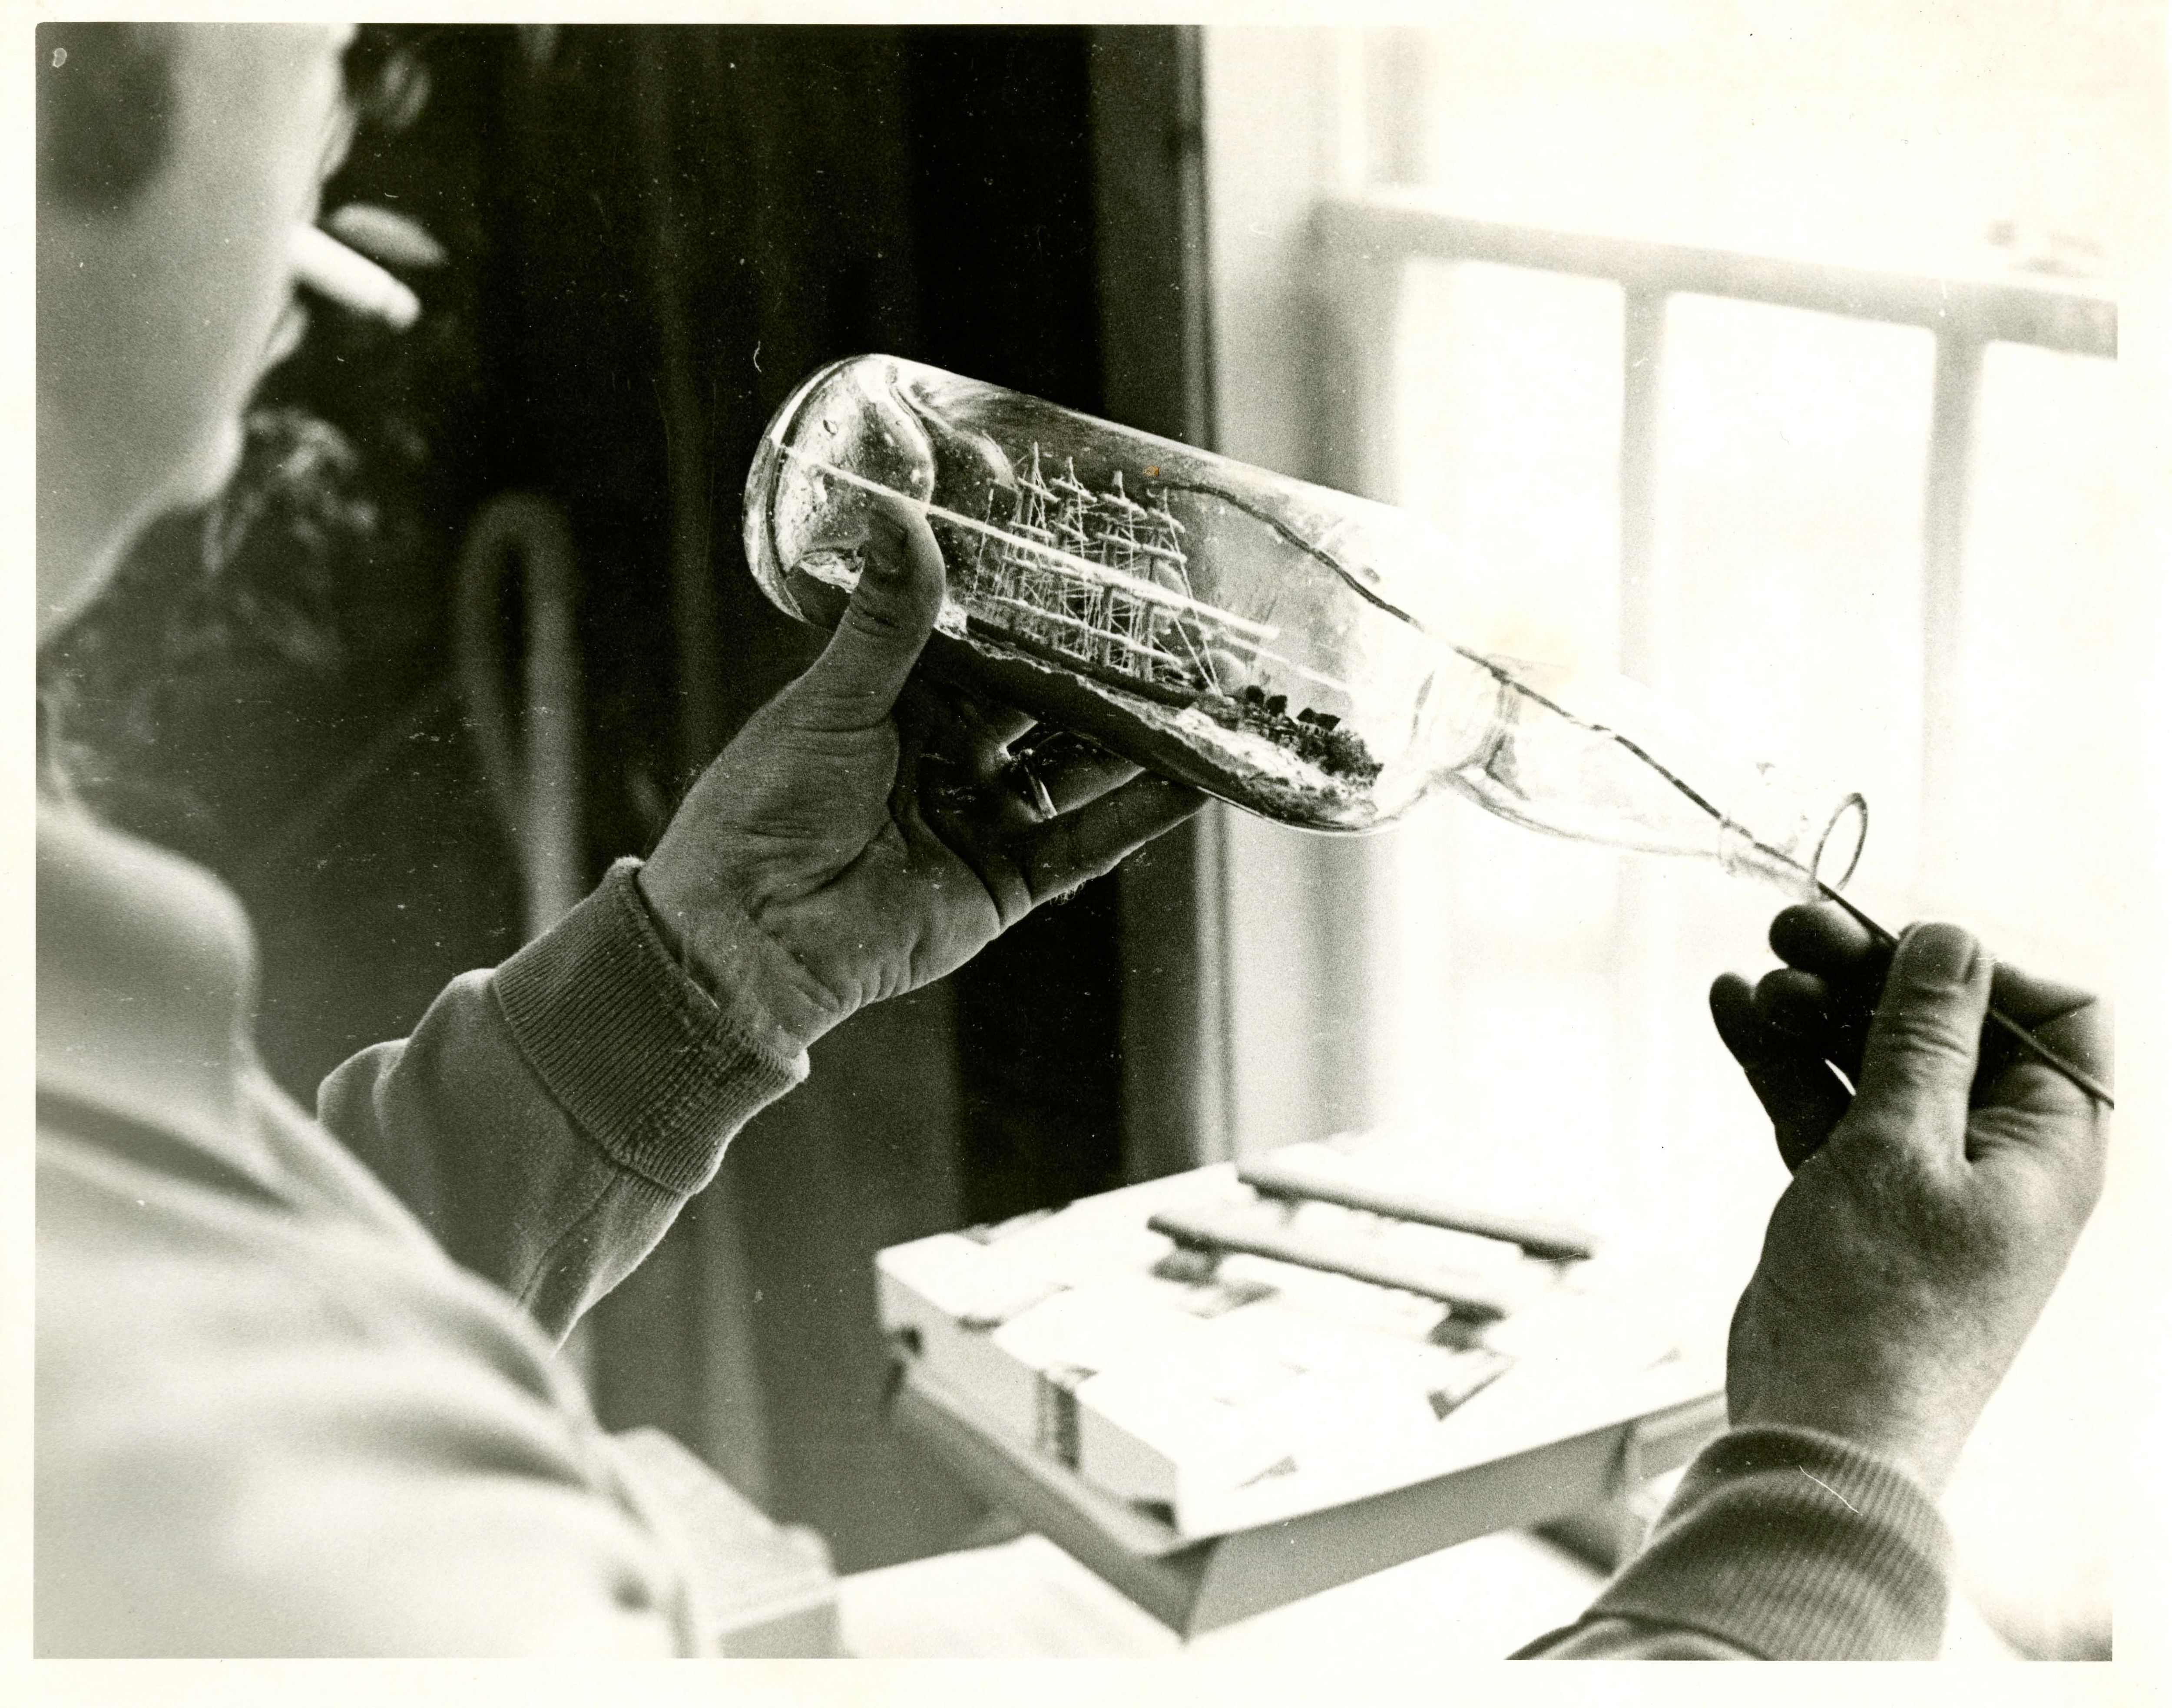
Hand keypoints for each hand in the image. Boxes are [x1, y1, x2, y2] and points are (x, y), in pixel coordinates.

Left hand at [637, 494, 1202, 1051]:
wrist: (750, 935)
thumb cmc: (764, 808)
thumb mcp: (832, 699)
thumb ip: (889, 619)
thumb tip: (897, 510)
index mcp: (904, 701)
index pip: (991, 645)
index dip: (1045, 614)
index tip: (1103, 570)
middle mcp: (951, 754)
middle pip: (1047, 705)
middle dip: (1110, 672)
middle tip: (1179, 629)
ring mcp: (984, 818)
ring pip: (1079, 771)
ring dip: (1141, 738)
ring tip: (1209, 696)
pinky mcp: (1008, 881)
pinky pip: (1086, 843)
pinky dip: (1141, 814)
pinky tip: (1196, 778)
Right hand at [1708, 905, 2110, 1493]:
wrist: (1823, 1424)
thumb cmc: (1884, 1303)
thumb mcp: (1903, 1147)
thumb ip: (1924, 1038)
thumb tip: (1950, 942)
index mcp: (2049, 1146)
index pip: (2054, 1017)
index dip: (1982, 970)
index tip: (1899, 948)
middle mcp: (1995, 1156)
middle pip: (1944, 1028)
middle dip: (1868, 974)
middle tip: (1791, 929)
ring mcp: (1919, 1177)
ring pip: (1871, 1060)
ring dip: (1813, 1012)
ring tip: (1753, 977)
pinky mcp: (1851, 1196)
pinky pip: (1821, 1104)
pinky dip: (1779, 1058)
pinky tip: (1731, 1010)